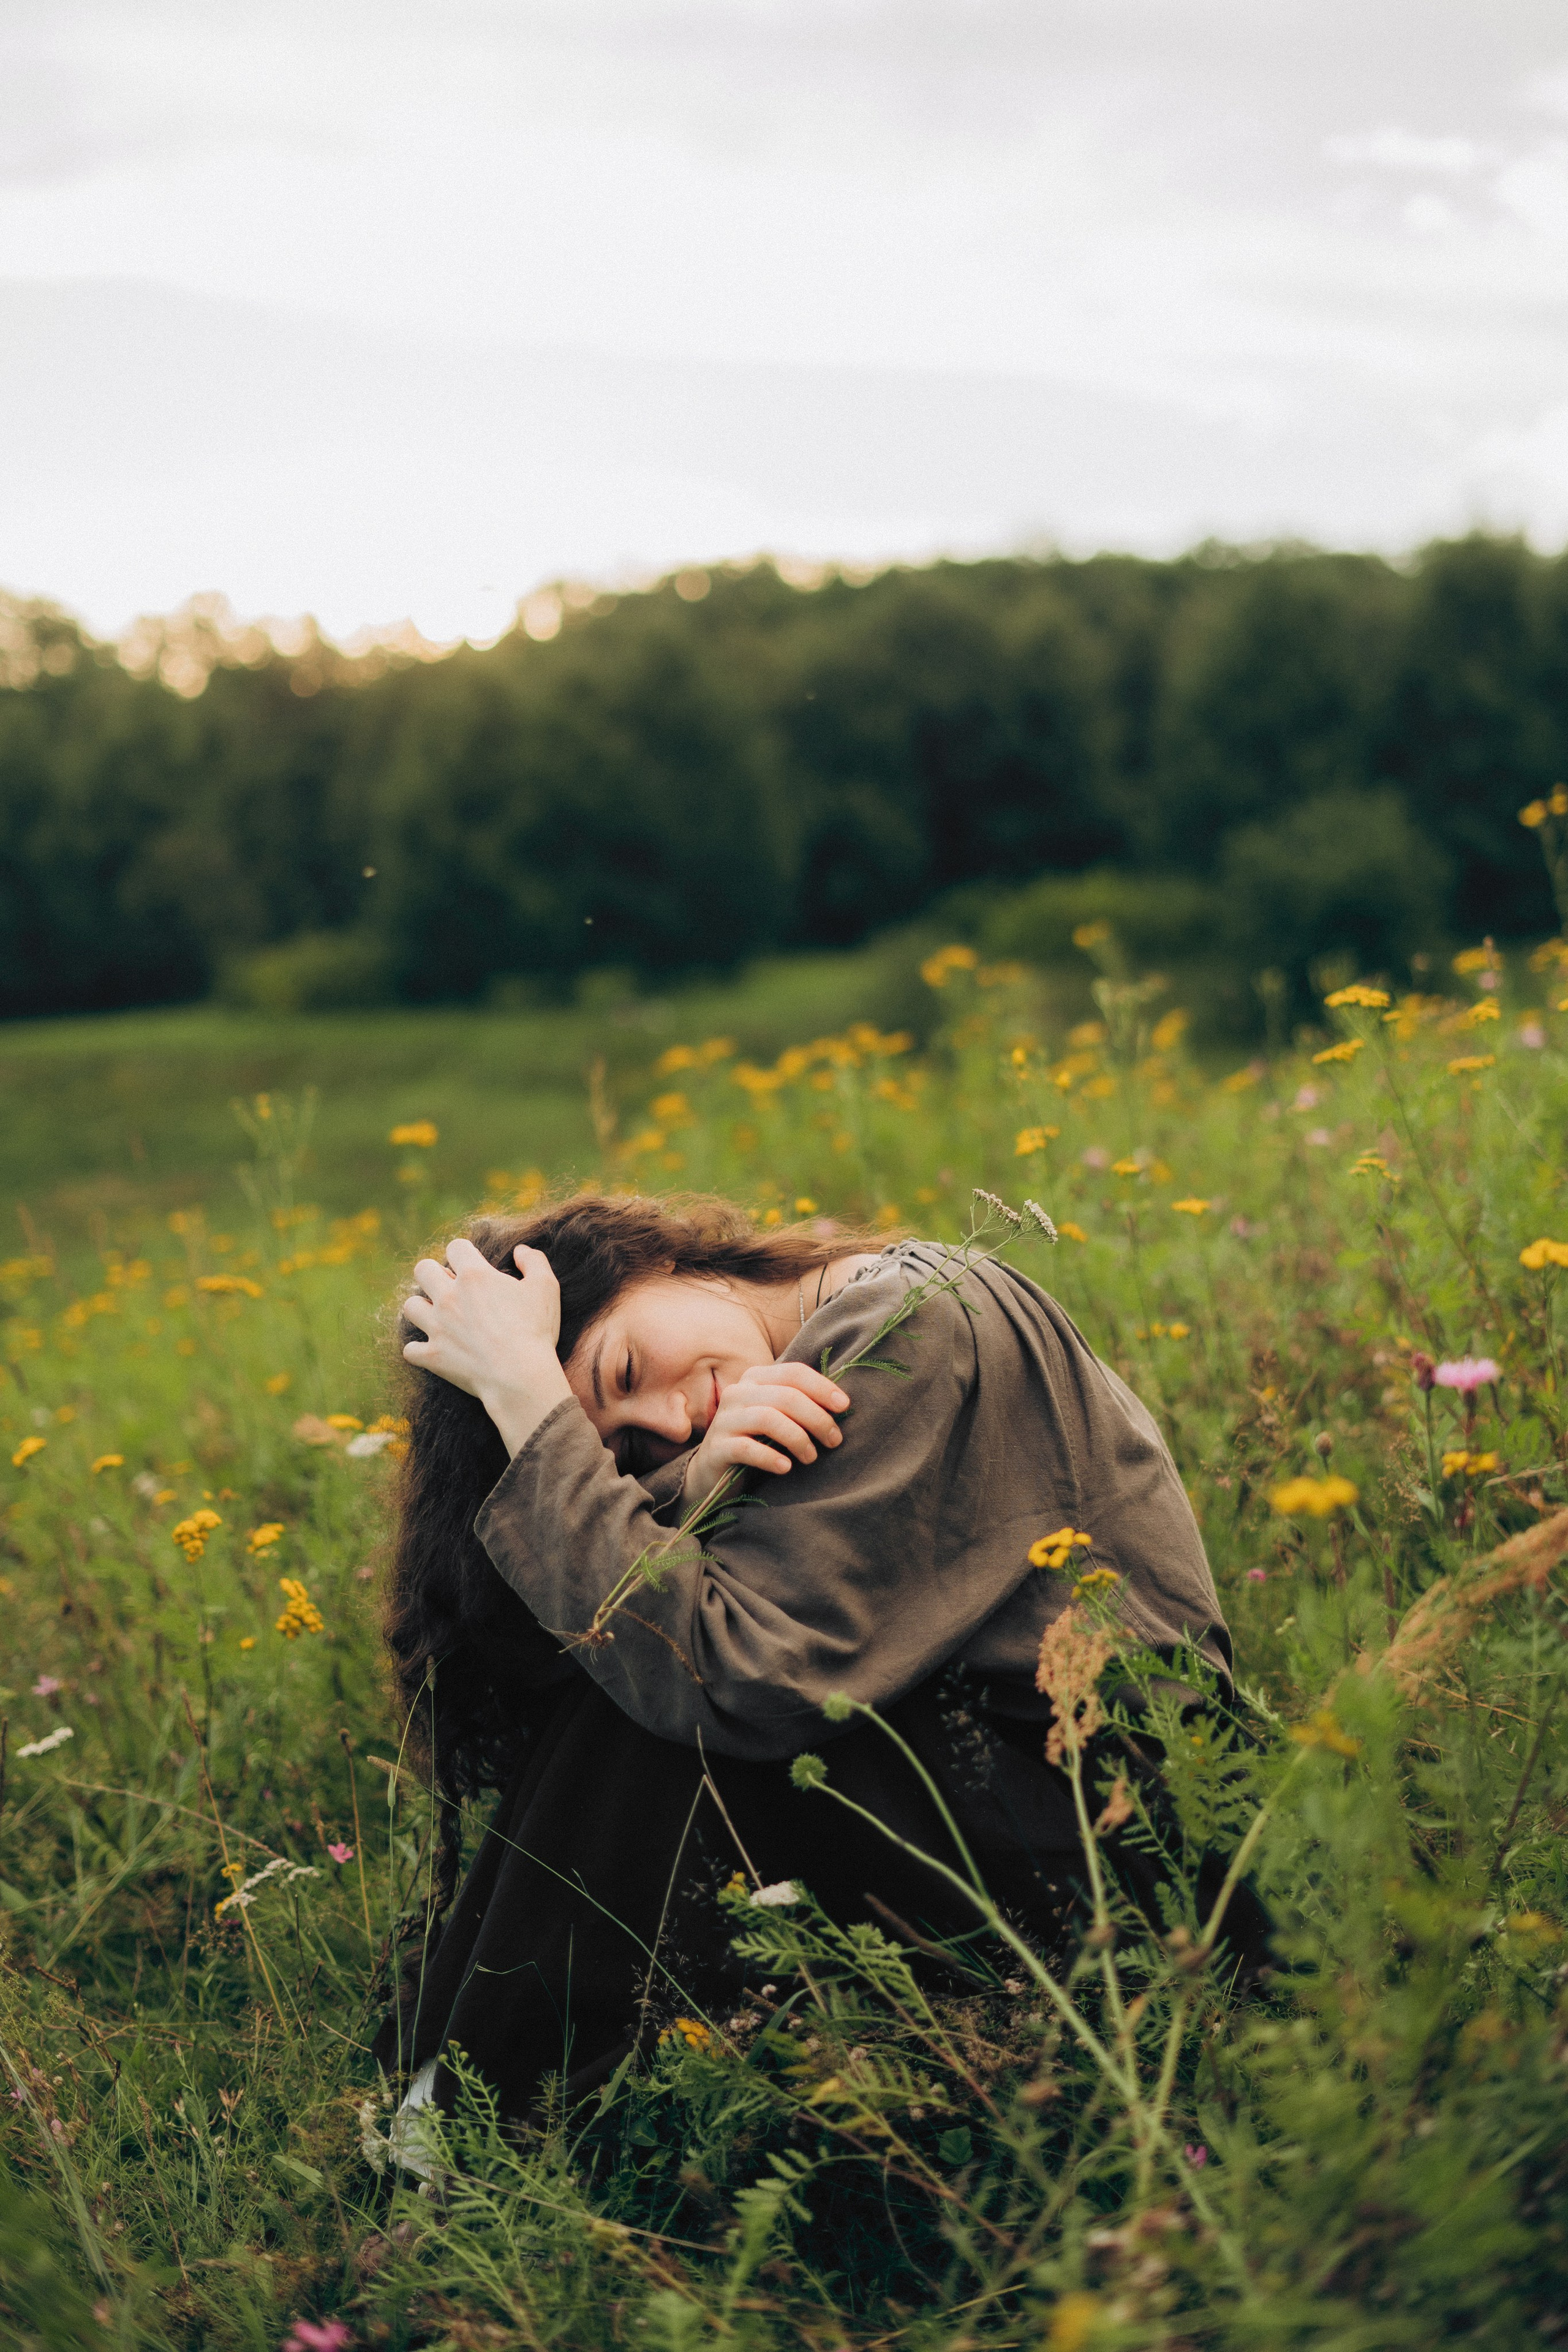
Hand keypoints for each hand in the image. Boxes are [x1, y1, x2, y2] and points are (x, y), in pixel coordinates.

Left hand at [402, 1239, 570, 1454]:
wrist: (520, 1377)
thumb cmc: (535, 1330)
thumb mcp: (546, 1287)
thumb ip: (534, 1261)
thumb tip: (520, 1250)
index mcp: (475, 1276)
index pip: (455, 1247)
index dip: (464, 1253)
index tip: (472, 1265)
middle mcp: (449, 1297)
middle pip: (423, 1270)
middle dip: (433, 1274)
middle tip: (449, 1287)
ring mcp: (437, 1327)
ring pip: (410, 1306)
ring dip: (422, 1308)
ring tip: (437, 1315)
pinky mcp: (433, 1356)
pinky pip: (409, 1349)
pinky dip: (418, 1350)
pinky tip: (433, 1349)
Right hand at [683, 1361, 849, 1508]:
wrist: (713, 1471)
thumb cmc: (755, 1440)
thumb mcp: (777, 1416)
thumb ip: (799, 1403)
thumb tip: (841, 1404)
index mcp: (755, 1379)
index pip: (794, 1373)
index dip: (822, 1387)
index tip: (844, 1406)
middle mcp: (737, 1393)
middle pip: (785, 1396)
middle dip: (817, 1418)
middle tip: (834, 1440)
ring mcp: (724, 1420)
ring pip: (768, 1418)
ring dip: (797, 1438)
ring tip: (811, 1457)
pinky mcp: (716, 1448)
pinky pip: (747, 1448)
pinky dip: (770, 1457)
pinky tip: (786, 1468)